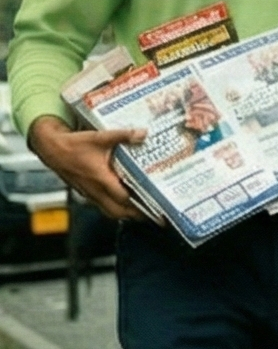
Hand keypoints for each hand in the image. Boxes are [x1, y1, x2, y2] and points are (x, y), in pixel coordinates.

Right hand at [26, 116, 146, 221]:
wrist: (50, 149)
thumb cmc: (72, 145)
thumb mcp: (99, 137)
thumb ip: (122, 135)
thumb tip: (142, 133)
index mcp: (101, 179)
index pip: (124, 198)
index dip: (140, 203)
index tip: (156, 205)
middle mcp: (95, 190)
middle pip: (119, 212)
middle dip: (136, 215)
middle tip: (154, 213)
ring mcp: (90, 193)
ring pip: (110, 211)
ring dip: (126, 213)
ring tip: (143, 211)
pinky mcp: (86, 192)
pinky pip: (103, 205)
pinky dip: (115, 207)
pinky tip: (125, 201)